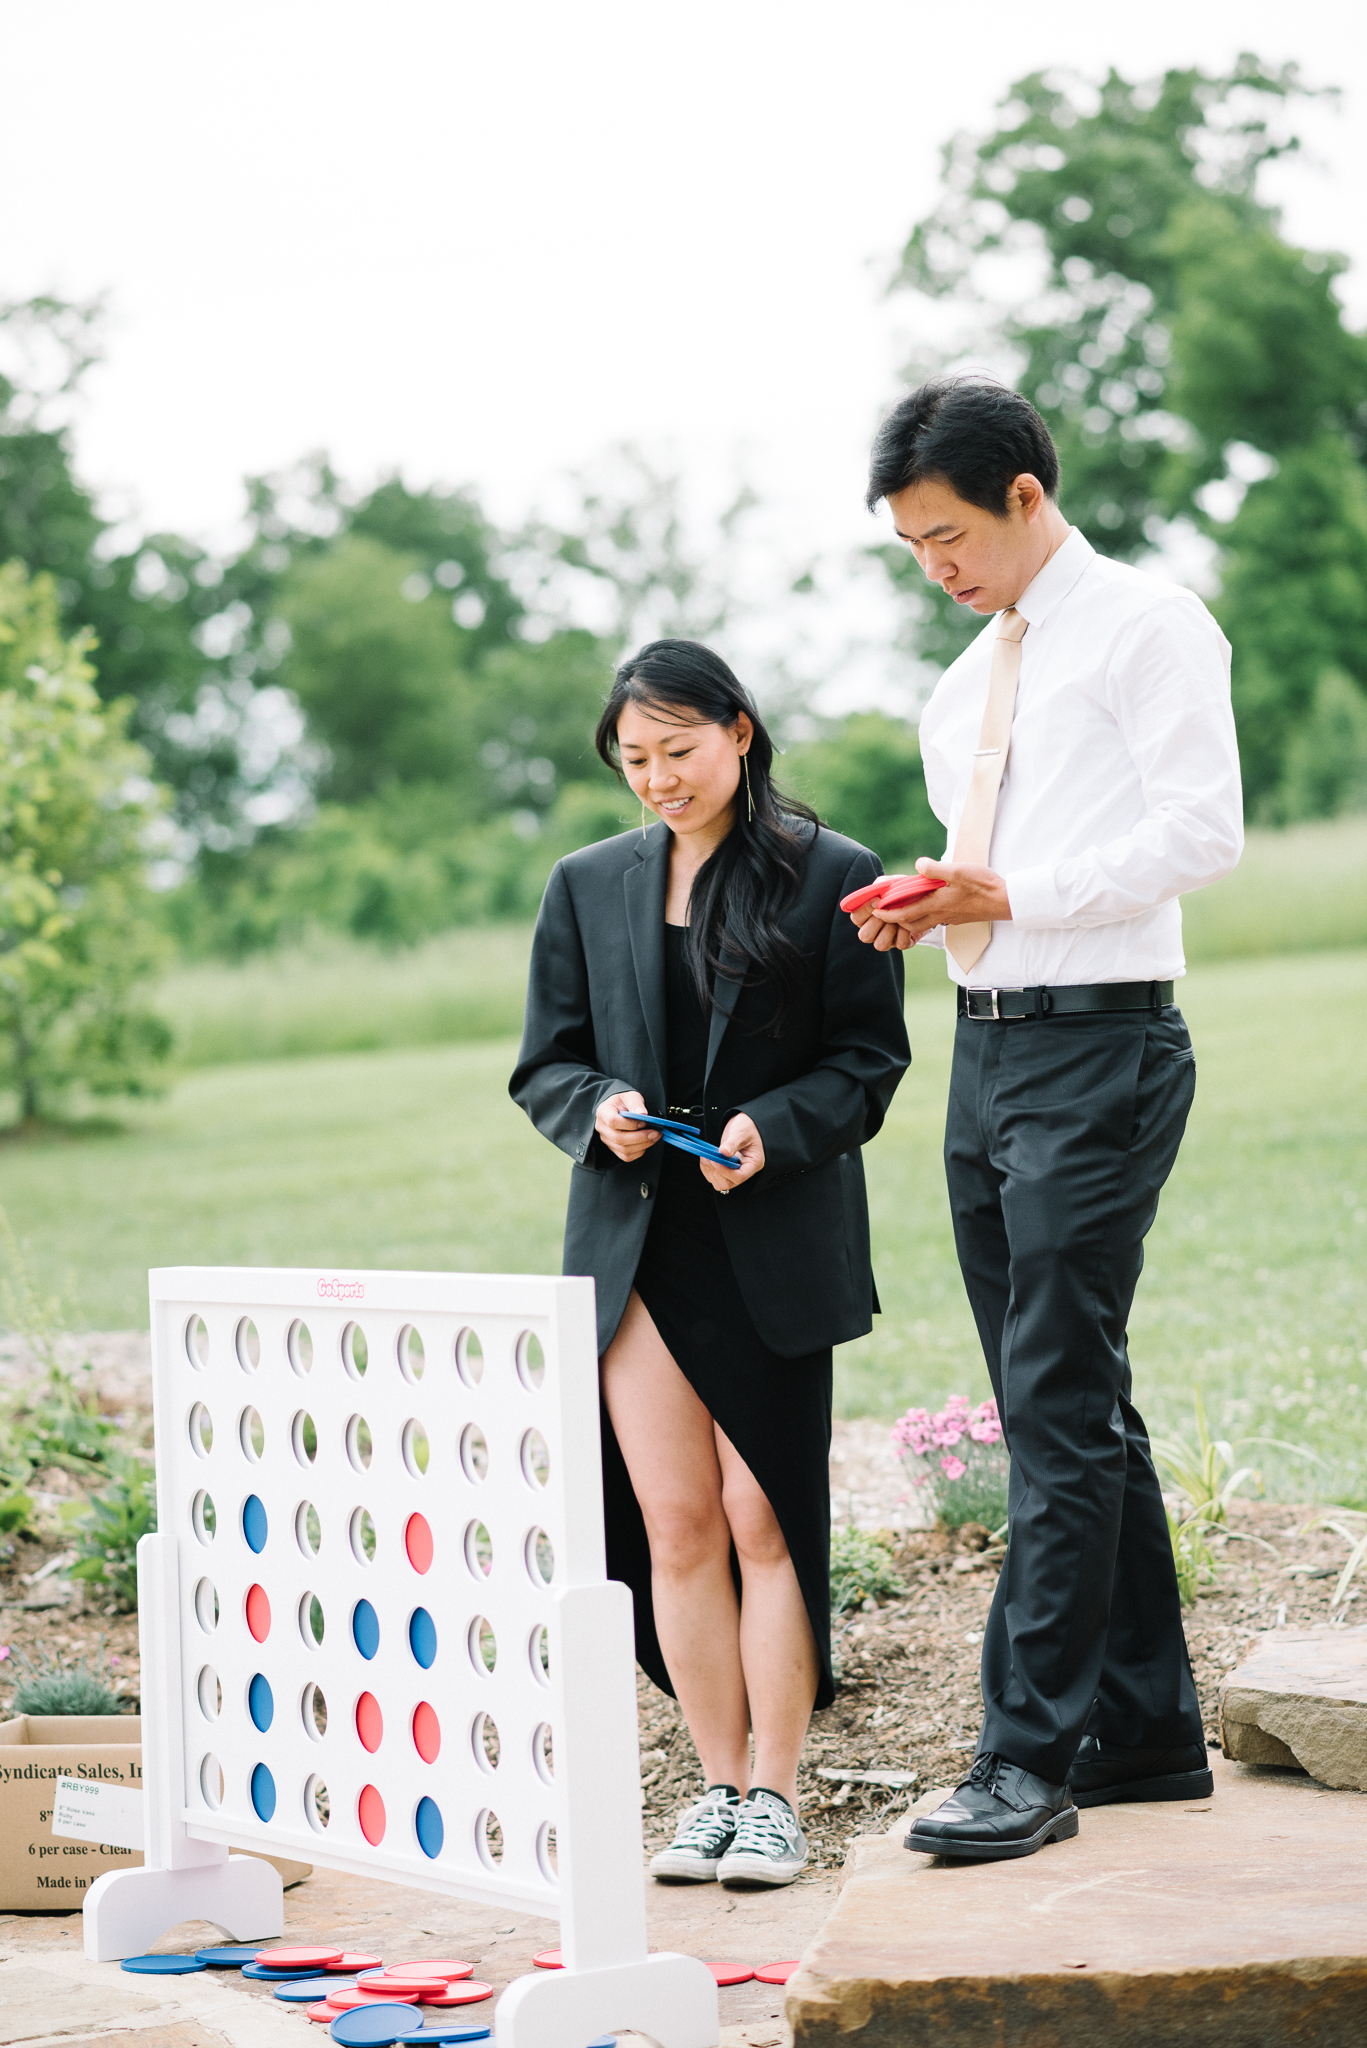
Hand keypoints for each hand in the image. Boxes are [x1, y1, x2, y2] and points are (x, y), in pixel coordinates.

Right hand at [595, 1090, 660, 1163]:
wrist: (619, 1107)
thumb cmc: (624, 1101)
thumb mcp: (631, 1096)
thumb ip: (636, 1104)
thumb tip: (643, 1115)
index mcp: (603, 1112)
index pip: (613, 1121)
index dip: (630, 1124)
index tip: (644, 1122)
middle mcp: (602, 1127)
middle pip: (619, 1138)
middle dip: (640, 1137)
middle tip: (655, 1132)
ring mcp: (606, 1140)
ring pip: (624, 1149)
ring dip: (643, 1145)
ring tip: (655, 1136)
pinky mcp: (613, 1148)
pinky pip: (626, 1156)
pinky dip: (640, 1151)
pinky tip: (648, 1142)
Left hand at [699, 1113, 764, 1193]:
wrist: (744, 1125)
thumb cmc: (747, 1127)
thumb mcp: (741, 1133)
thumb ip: (733, 1143)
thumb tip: (723, 1152)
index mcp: (753, 1164)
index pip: (740, 1176)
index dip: (726, 1171)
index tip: (715, 1160)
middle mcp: (744, 1171)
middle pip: (728, 1183)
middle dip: (716, 1171)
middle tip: (708, 1157)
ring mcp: (734, 1172)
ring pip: (719, 1182)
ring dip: (709, 1170)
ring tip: (706, 1156)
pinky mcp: (725, 1170)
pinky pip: (713, 1177)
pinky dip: (706, 1169)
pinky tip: (705, 1157)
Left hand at [853, 859, 1011, 950]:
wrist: (1006, 901)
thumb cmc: (984, 885)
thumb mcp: (958, 871)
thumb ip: (936, 869)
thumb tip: (917, 865)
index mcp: (936, 904)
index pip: (905, 913)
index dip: (888, 913)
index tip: (876, 910)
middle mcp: (941, 914)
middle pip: (911, 922)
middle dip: (895, 919)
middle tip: (884, 912)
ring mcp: (950, 918)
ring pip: (923, 923)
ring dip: (909, 919)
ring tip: (902, 909)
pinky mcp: (958, 917)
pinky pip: (935, 921)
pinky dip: (924, 917)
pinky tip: (927, 907)